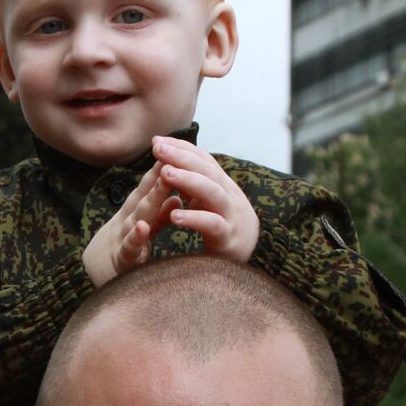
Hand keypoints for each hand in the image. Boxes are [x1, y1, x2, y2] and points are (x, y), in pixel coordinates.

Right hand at [83, 163, 180, 287]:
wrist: (88, 277)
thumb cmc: (120, 249)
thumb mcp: (141, 229)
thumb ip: (160, 216)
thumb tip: (178, 198)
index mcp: (134, 212)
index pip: (149, 187)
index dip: (162, 169)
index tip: (177, 149)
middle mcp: (127, 220)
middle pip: (145, 196)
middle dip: (159, 177)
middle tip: (172, 156)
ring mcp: (122, 238)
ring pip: (137, 217)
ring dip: (150, 200)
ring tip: (163, 184)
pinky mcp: (121, 260)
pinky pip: (129, 249)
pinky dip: (135, 238)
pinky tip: (142, 227)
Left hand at [151, 136, 258, 261]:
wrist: (248, 264)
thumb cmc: (223, 230)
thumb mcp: (210, 204)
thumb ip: (194, 187)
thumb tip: (171, 164)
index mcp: (223, 186)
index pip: (204, 160)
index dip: (181, 148)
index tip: (157, 141)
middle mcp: (230, 196)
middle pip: (207, 171)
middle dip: (181, 157)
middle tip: (157, 149)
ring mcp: (231, 216)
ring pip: (212, 192)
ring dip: (188, 180)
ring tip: (165, 173)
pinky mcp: (228, 239)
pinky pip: (213, 225)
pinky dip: (194, 218)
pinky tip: (175, 216)